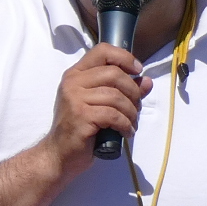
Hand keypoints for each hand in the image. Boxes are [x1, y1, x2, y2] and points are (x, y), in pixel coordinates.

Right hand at [49, 42, 145, 171]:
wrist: (59, 154)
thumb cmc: (80, 129)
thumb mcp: (101, 104)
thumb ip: (123, 90)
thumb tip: (147, 81)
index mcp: (76, 74)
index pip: (102, 51)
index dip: (124, 57)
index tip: (137, 71)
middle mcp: (73, 82)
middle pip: (114, 74)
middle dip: (133, 91)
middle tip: (136, 108)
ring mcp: (75, 98)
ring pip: (116, 96)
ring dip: (131, 112)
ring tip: (132, 123)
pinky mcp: (81, 116)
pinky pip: (113, 115)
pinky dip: (125, 124)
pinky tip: (126, 132)